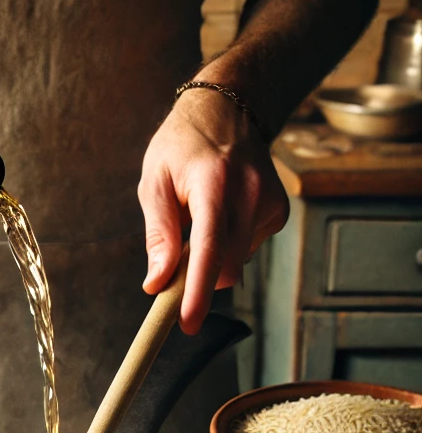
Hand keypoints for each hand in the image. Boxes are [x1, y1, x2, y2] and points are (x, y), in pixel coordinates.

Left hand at [138, 87, 288, 333]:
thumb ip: (158, 234)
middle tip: (170, 269)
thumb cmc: (181, 146)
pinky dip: (227, 247)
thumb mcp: (154, 182)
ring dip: (210, 260)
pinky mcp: (278, 211)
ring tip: (195, 220)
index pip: (209, 248)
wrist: (227, 109)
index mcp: (215, 182)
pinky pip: (246, 250)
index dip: (198, 291)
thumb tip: (157, 284)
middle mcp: (251, 192)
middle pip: (225, 266)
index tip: (187, 323)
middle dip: (196, 280)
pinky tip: (220, 216)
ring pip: (235, 263)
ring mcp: (270, 202)